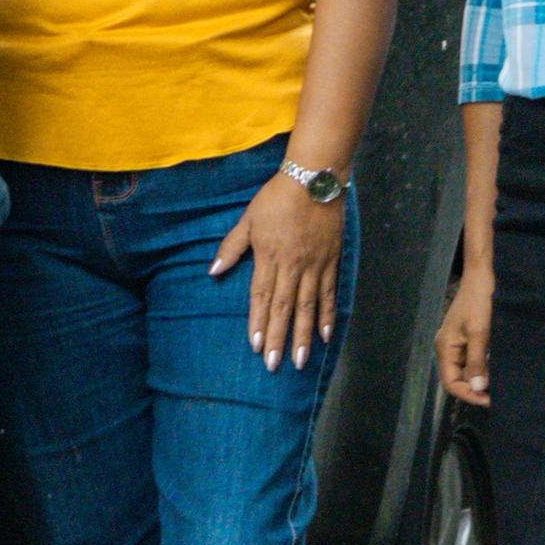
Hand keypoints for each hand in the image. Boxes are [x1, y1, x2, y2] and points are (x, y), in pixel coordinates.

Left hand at [211, 176, 344, 370]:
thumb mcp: (248, 219)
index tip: (256, 345)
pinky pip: (329, 293)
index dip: (259, 321)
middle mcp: (292, 265)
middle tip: (275, 365)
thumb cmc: (276, 198)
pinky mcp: (331, 261)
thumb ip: (231, 247)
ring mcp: (314, 265)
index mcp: (269, 256)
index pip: (262, 295)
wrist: (314, 179)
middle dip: (279, 337)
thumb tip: (212, 271)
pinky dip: (327, 315)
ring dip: (302, 335)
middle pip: (284, 307)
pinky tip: (324, 335)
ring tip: (299, 360)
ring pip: (307, 306)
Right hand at [435, 261, 493, 407]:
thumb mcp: (479, 332)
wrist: (482, 276)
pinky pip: (472, 360)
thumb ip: (477, 361)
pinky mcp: (467, 338)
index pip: (451, 383)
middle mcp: (447, 348)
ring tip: (501, 384)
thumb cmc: (479, 302)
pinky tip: (498, 369)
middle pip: (458, 379)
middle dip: (476, 388)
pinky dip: (484, 367)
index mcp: (445, 348)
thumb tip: (477, 388)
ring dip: (481, 378)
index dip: (468, 395)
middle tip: (499, 394)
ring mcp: (457, 343)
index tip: (490, 400)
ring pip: (467, 370)